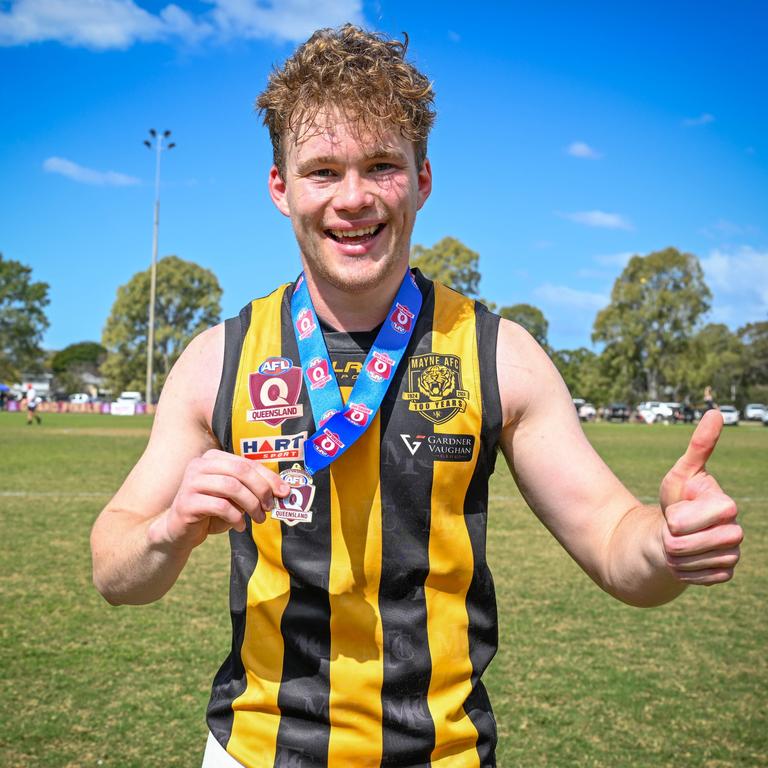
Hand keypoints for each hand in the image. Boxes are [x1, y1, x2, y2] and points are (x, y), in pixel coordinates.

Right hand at [149, 449, 288, 550]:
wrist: (180, 531)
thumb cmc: (212, 510)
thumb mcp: (235, 497)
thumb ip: (253, 488)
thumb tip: (283, 490)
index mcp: (214, 458)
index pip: (247, 463)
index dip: (269, 477)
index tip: (284, 492)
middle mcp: (200, 465)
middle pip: (240, 471)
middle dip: (261, 489)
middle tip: (270, 507)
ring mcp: (190, 482)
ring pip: (231, 487)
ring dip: (251, 504)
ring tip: (258, 518)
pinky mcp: (186, 502)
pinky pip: (219, 506)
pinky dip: (236, 517)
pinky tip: (240, 526)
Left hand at [659, 410, 742, 584]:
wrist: (671, 532)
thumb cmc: (676, 500)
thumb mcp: (681, 473)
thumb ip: (699, 446)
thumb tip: (714, 412)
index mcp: (727, 505)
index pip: (706, 516)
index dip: (682, 517)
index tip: (673, 514)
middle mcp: (736, 530)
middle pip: (693, 543)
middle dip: (673, 538)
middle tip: (671, 530)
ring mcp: (732, 554)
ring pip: (693, 562)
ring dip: (675, 555)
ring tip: (675, 543)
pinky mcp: (724, 574)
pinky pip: (698, 577)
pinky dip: (682, 571)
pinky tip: (683, 560)